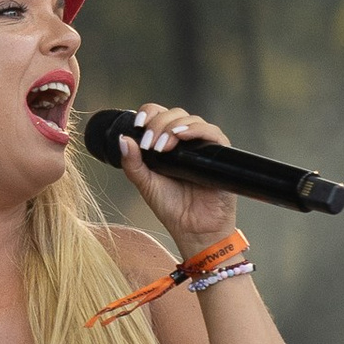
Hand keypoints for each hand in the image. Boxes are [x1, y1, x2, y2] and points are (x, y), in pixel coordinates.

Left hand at [113, 103, 237, 252]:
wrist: (194, 230)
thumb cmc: (172, 208)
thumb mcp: (145, 184)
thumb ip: (133, 163)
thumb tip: (123, 139)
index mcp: (167, 144)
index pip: (160, 115)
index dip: (149, 113)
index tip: (138, 124)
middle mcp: (186, 142)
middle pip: (174, 114)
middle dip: (158, 124)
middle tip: (149, 145)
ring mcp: (204, 147)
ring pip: (192, 120)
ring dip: (173, 127)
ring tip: (161, 147)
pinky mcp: (220, 154)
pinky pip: (212, 133)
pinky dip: (196, 130)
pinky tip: (181, 137)